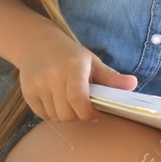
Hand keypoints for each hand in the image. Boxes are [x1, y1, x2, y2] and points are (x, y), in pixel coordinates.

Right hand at [18, 29, 137, 121]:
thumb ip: (111, 77)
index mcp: (73, 67)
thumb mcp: (93, 62)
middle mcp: (53, 76)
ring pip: (55, 117)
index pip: (79, 99)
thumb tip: (133, 85)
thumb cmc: (70, 55)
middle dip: (79, 116)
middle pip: (68, 113)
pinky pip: (43, 115)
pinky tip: (57, 101)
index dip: (89, 113)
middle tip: (83, 107)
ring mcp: (38, 85)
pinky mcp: (27, 92)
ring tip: (70, 103)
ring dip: (66, 116)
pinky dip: (52, 114)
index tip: (96, 113)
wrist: (37, 44)